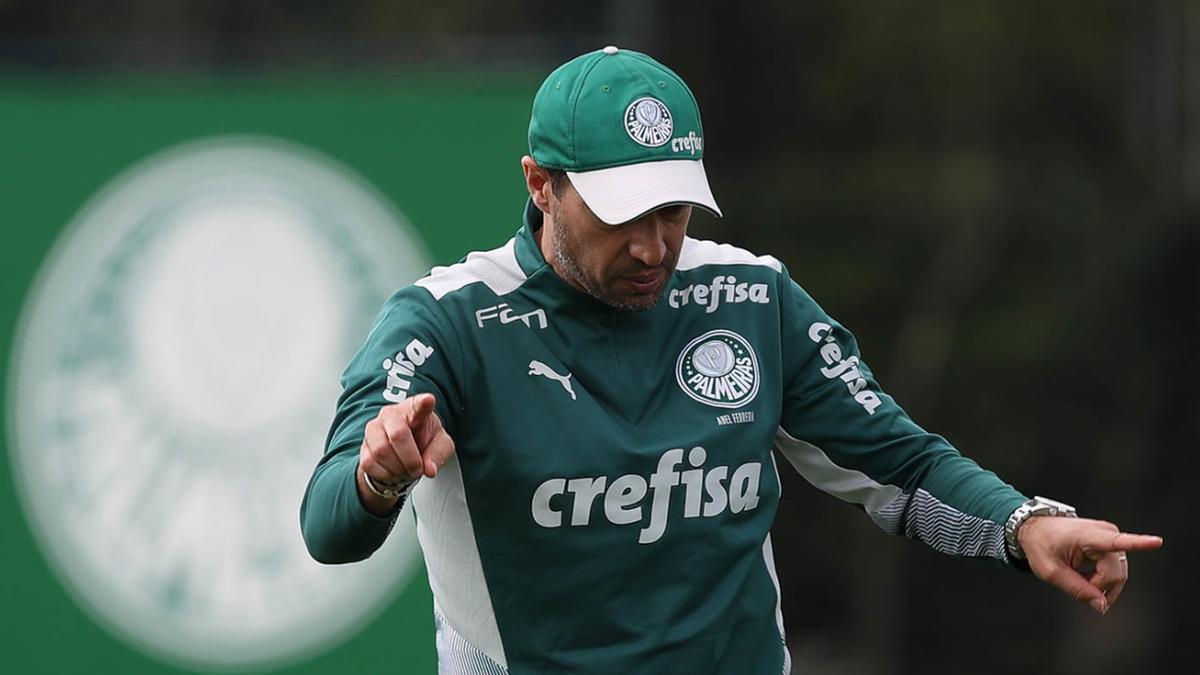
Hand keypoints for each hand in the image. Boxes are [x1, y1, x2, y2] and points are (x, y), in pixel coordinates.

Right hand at [356, 393, 455, 513]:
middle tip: (418, 469)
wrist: (402, 454)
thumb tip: (429, 469)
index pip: (419, 404)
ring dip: (397, 469)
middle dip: (411, 459)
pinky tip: (393, 471)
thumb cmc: (423, 441)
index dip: (423, 403)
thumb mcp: (440, 446)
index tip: (428, 400)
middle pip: (398, 434)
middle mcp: (391, 414)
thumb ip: (438, 455)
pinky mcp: (363, 445)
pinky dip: (385, 474)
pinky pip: (369, 463)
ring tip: (406, 470)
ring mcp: (373, 428)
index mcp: (415, 409)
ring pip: (381, 451)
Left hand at [1018, 516, 1162, 614]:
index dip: (1139, 543)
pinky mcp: (1113, 543)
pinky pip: (1116, 569)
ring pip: (1118, 574)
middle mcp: (1105, 533)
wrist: (1036, 528)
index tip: (1156, 541)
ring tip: (1081, 579)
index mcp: (1088, 536)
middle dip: (1099, 587)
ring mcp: (1111, 537)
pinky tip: (1088, 577)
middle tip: (1080, 586)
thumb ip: (1076, 589)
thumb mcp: (1050, 571)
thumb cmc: (1041, 545)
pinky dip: (1103, 578)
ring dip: (1102, 584)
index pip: (1116, 541)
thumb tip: (1101, 605)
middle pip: (1115, 573)